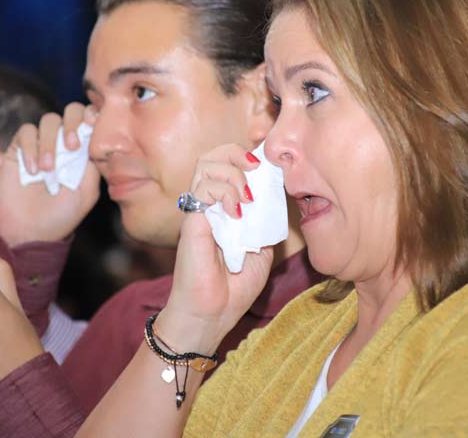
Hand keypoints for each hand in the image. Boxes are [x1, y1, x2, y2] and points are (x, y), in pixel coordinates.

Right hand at [0, 103, 100, 246]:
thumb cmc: (61, 215)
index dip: (93, 114)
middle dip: (73, 123)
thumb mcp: (86, 192)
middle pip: (71, 111)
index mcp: (84, 150)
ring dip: (50, 142)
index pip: (91, 120)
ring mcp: (41, 144)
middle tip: (71, 146)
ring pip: (48, 121)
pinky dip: (30, 147)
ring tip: (48, 170)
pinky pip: (26, 132)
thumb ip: (93, 165)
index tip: (92, 123)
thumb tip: (97, 140)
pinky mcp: (19, 149)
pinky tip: (32, 170)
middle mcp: (64, 142)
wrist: (29, 232)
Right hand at [158, 143, 271, 353]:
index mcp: (223, 208)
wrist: (212, 315)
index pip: (228, 164)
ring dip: (233, 173)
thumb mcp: (262, 251)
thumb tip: (275, 199)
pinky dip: (224, 192)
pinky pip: (203, 189)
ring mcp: (198, 211)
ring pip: (206, 164)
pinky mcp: (191, 222)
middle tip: (256, 169)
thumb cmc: (234, 288)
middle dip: (238, 153)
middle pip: (213, 155)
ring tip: (247, 197)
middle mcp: (208, 205)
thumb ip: (266, 224)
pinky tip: (237, 212)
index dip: (246, 156)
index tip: (267, 166)